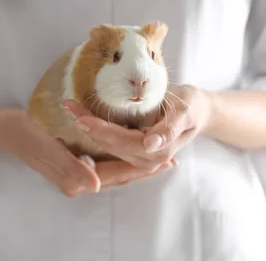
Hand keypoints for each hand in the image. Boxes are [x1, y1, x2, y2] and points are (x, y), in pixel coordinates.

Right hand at [0, 111, 173, 196]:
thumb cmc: (29, 135)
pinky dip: (122, 156)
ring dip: (136, 163)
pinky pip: (105, 163)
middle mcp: (80, 180)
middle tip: (171, 160)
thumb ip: (72, 168)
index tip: (165, 161)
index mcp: (77, 180)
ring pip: (115, 170)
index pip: (118, 176)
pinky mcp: (75, 161)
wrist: (8, 129)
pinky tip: (131, 148)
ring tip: (158, 156)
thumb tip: (96, 185)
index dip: (142, 169)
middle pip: (120, 176)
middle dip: (145, 169)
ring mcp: (77, 172)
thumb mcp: (49, 149)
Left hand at [63, 84, 210, 171]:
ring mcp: (139, 159)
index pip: (119, 139)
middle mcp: (145, 160)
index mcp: (156, 151)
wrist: (198, 111)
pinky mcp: (133, 152)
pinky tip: (80, 120)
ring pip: (106, 145)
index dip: (98, 128)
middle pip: (109, 144)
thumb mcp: (184, 112)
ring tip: (70, 110)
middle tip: (67, 107)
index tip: (78, 116)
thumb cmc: (192, 106)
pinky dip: (95, 132)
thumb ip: (169, 129)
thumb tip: (150, 144)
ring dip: (87, 128)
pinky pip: (110, 145)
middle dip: (87, 126)